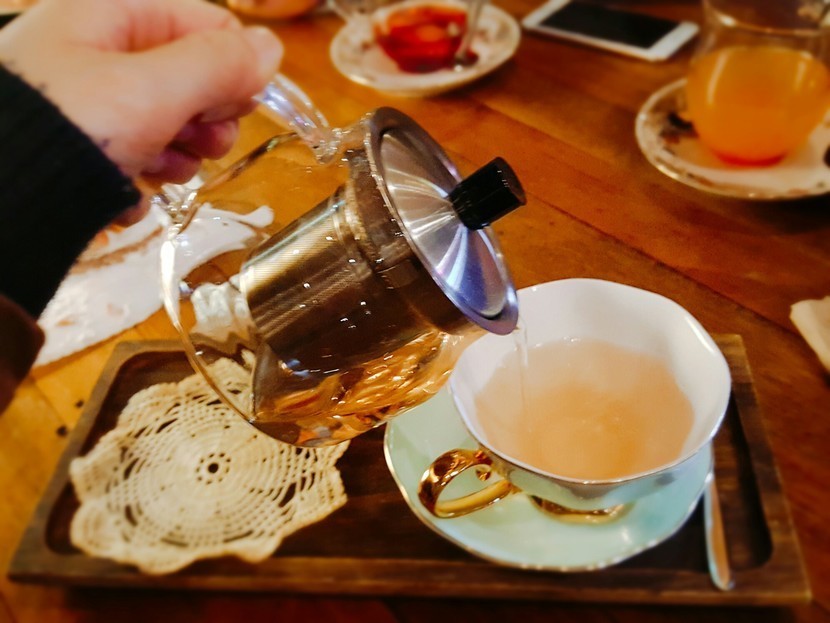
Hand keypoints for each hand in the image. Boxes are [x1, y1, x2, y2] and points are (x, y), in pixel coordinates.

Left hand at [0, 0, 282, 185]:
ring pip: (167, 122)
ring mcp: (87, 101)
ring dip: (177, 155)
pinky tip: (123, 192)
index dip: (232, 65)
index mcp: (110, 13)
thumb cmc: (70, 130)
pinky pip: (134, 154)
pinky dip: (139, 177)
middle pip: (188, 77)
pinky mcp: (79, 147)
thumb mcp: (152, 91)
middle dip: (204, 119)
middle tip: (204, 144)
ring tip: (158, 171)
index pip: (205, 23)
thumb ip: (218, 66)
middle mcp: (97, 50)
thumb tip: (272, 48)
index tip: (237, 106)